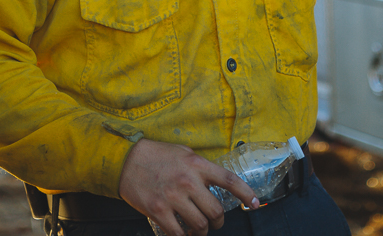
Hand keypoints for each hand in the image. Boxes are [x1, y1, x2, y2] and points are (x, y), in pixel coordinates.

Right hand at [118, 139, 257, 235]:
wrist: (126, 160)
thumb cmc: (156, 155)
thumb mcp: (184, 154)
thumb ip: (201, 168)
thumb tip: (215, 183)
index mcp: (198, 165)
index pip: (229, 181)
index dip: (246, 194)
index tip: (256, 203)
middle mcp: (188, 182)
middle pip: (215, 211)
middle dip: (219, 222)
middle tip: (215, 223)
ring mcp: (173, 198)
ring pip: (200, 226)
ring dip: (202, 233)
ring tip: (199, 232)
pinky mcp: (158, 211)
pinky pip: (178, 233)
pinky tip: (183, 235)